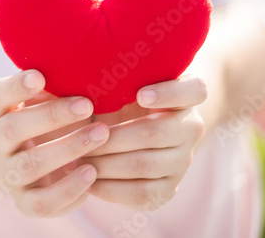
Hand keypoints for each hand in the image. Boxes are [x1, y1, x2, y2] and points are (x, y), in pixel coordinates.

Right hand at [0, 69, 110, 216]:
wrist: (33, 160)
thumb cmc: (49, 116)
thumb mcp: (46, 96)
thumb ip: (56, 83)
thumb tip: (90, 60)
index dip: (16, 87)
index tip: (39, 76)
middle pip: (11, 130)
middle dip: (51, 116)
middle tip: (87, 104)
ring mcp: (8, 174)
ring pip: (29, 165)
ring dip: (67, 149)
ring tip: (101, 134)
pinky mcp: (25, 202)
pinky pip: (42, 202)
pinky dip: (68, 189)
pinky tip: (92, 173)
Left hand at [81, 75, 207, 210]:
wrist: (137, 129)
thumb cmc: (121, 94)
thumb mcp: (121, 79)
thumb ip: (107, 73)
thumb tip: (69, 70)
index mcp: (187, 94)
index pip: (195, 90)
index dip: (169, 93)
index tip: (140, 94)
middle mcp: (191, 128)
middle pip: (156, 133)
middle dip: (114, 137)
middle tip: (84, 135)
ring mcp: (183, 160)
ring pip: (145, 164)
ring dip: (107, 163)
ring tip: (78, 158)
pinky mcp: (169, 188)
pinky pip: (143, 193)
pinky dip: (112, 188)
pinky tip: (88, 180)